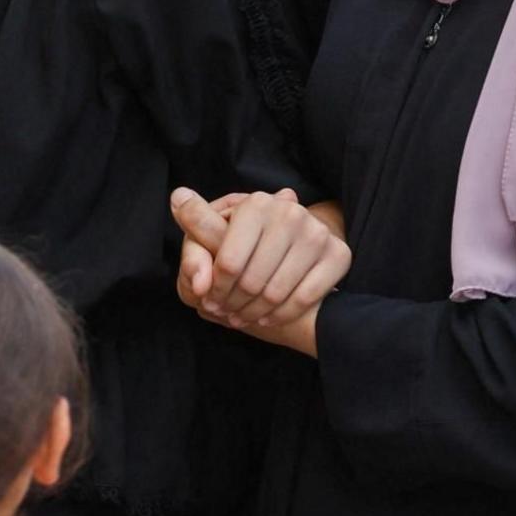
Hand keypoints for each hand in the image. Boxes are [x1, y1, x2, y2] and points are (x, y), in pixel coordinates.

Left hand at [172, 186, 348, 328]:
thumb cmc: (246, 243)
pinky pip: (304, 298)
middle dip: (233, 305)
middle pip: (251, 281)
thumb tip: (177, 198)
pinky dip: (281, 315)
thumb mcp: (214, 238)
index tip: (208, 300)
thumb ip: (195, 229)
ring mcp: (317, 234)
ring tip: (243, 317)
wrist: (297, 247)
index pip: (227, 262)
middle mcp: (290, 213)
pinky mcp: (339, 255)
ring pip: (276, 293)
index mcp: (255, 204)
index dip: (214, 289)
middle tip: (225, 313)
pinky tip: (268, 317)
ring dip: (255, 314)